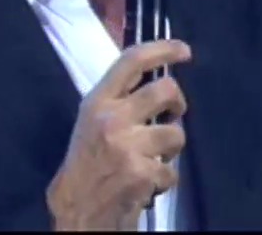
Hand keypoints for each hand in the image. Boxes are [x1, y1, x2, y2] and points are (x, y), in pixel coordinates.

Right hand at [46, 39, 191, 230]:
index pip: (132, 61)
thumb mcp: (91, 123)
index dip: (162, 49)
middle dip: (178, 103)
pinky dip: (164, 180)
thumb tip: (154, 84)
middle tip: (174, 114)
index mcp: (97, 102)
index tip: (183, 50)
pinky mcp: (142, 173)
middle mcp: (112, 118)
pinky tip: (147, 184)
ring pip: (176, 134)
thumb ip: (117, 102)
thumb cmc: (85, 166)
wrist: (77, 211)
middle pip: (165, 90)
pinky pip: (171, 171)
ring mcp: (128, 146)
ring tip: (154, 158)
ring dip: (171, 149)